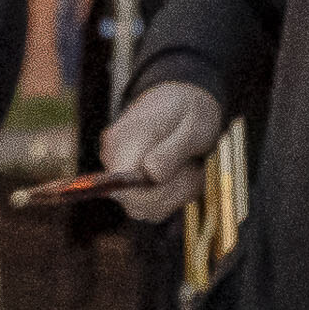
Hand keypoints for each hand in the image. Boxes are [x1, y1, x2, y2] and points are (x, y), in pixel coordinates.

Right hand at [100, 82, 223, 222]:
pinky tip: (185, 173)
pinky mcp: (131, 187)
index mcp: (123, 141)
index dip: (154, 193)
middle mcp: (113, 159)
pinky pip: (154, 206)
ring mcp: (119, 175)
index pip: (122, 187)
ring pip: (148, 209)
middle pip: (136, 203)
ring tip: (191, 166)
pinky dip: (175, 195)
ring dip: (178, 194)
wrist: (184, 101)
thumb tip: (151, 175)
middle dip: (173, 193)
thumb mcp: (194, 125)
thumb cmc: (191, 111)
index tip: (184, 175)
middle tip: (195, 167)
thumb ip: (172, 150)